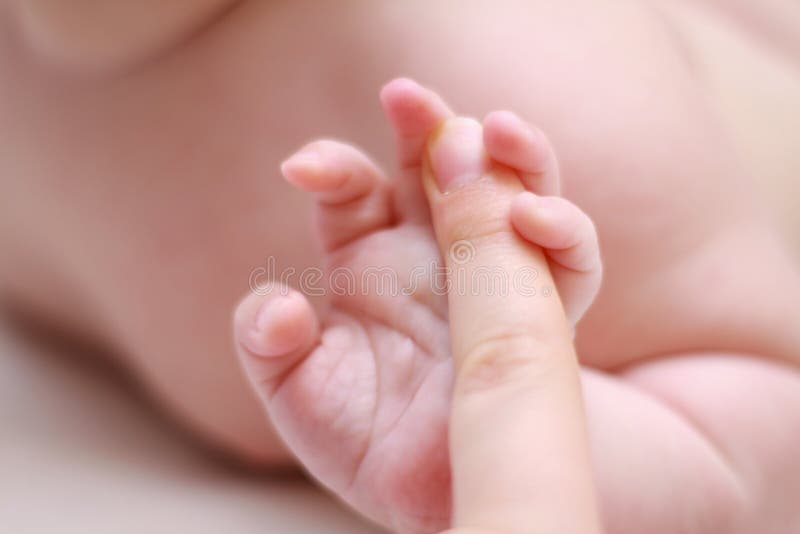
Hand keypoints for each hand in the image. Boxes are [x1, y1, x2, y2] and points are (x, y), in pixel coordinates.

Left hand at [233, 79, 601, 531]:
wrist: (431, 495)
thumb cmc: (362, 436)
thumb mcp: (298, 394)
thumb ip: (270, 345)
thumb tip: (283, 305)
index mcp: (368, 258)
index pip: (356, 188)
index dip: (334, 168)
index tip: (307, 170)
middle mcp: (432, 254)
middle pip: (439, 166)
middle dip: (427, 125)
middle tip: (407, 97)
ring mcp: (492, 275)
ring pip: (514, 191)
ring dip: (508, 155)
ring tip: (493, 131)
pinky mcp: (545, 313)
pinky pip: (568, 262)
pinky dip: (559, 231)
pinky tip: (531, 216)